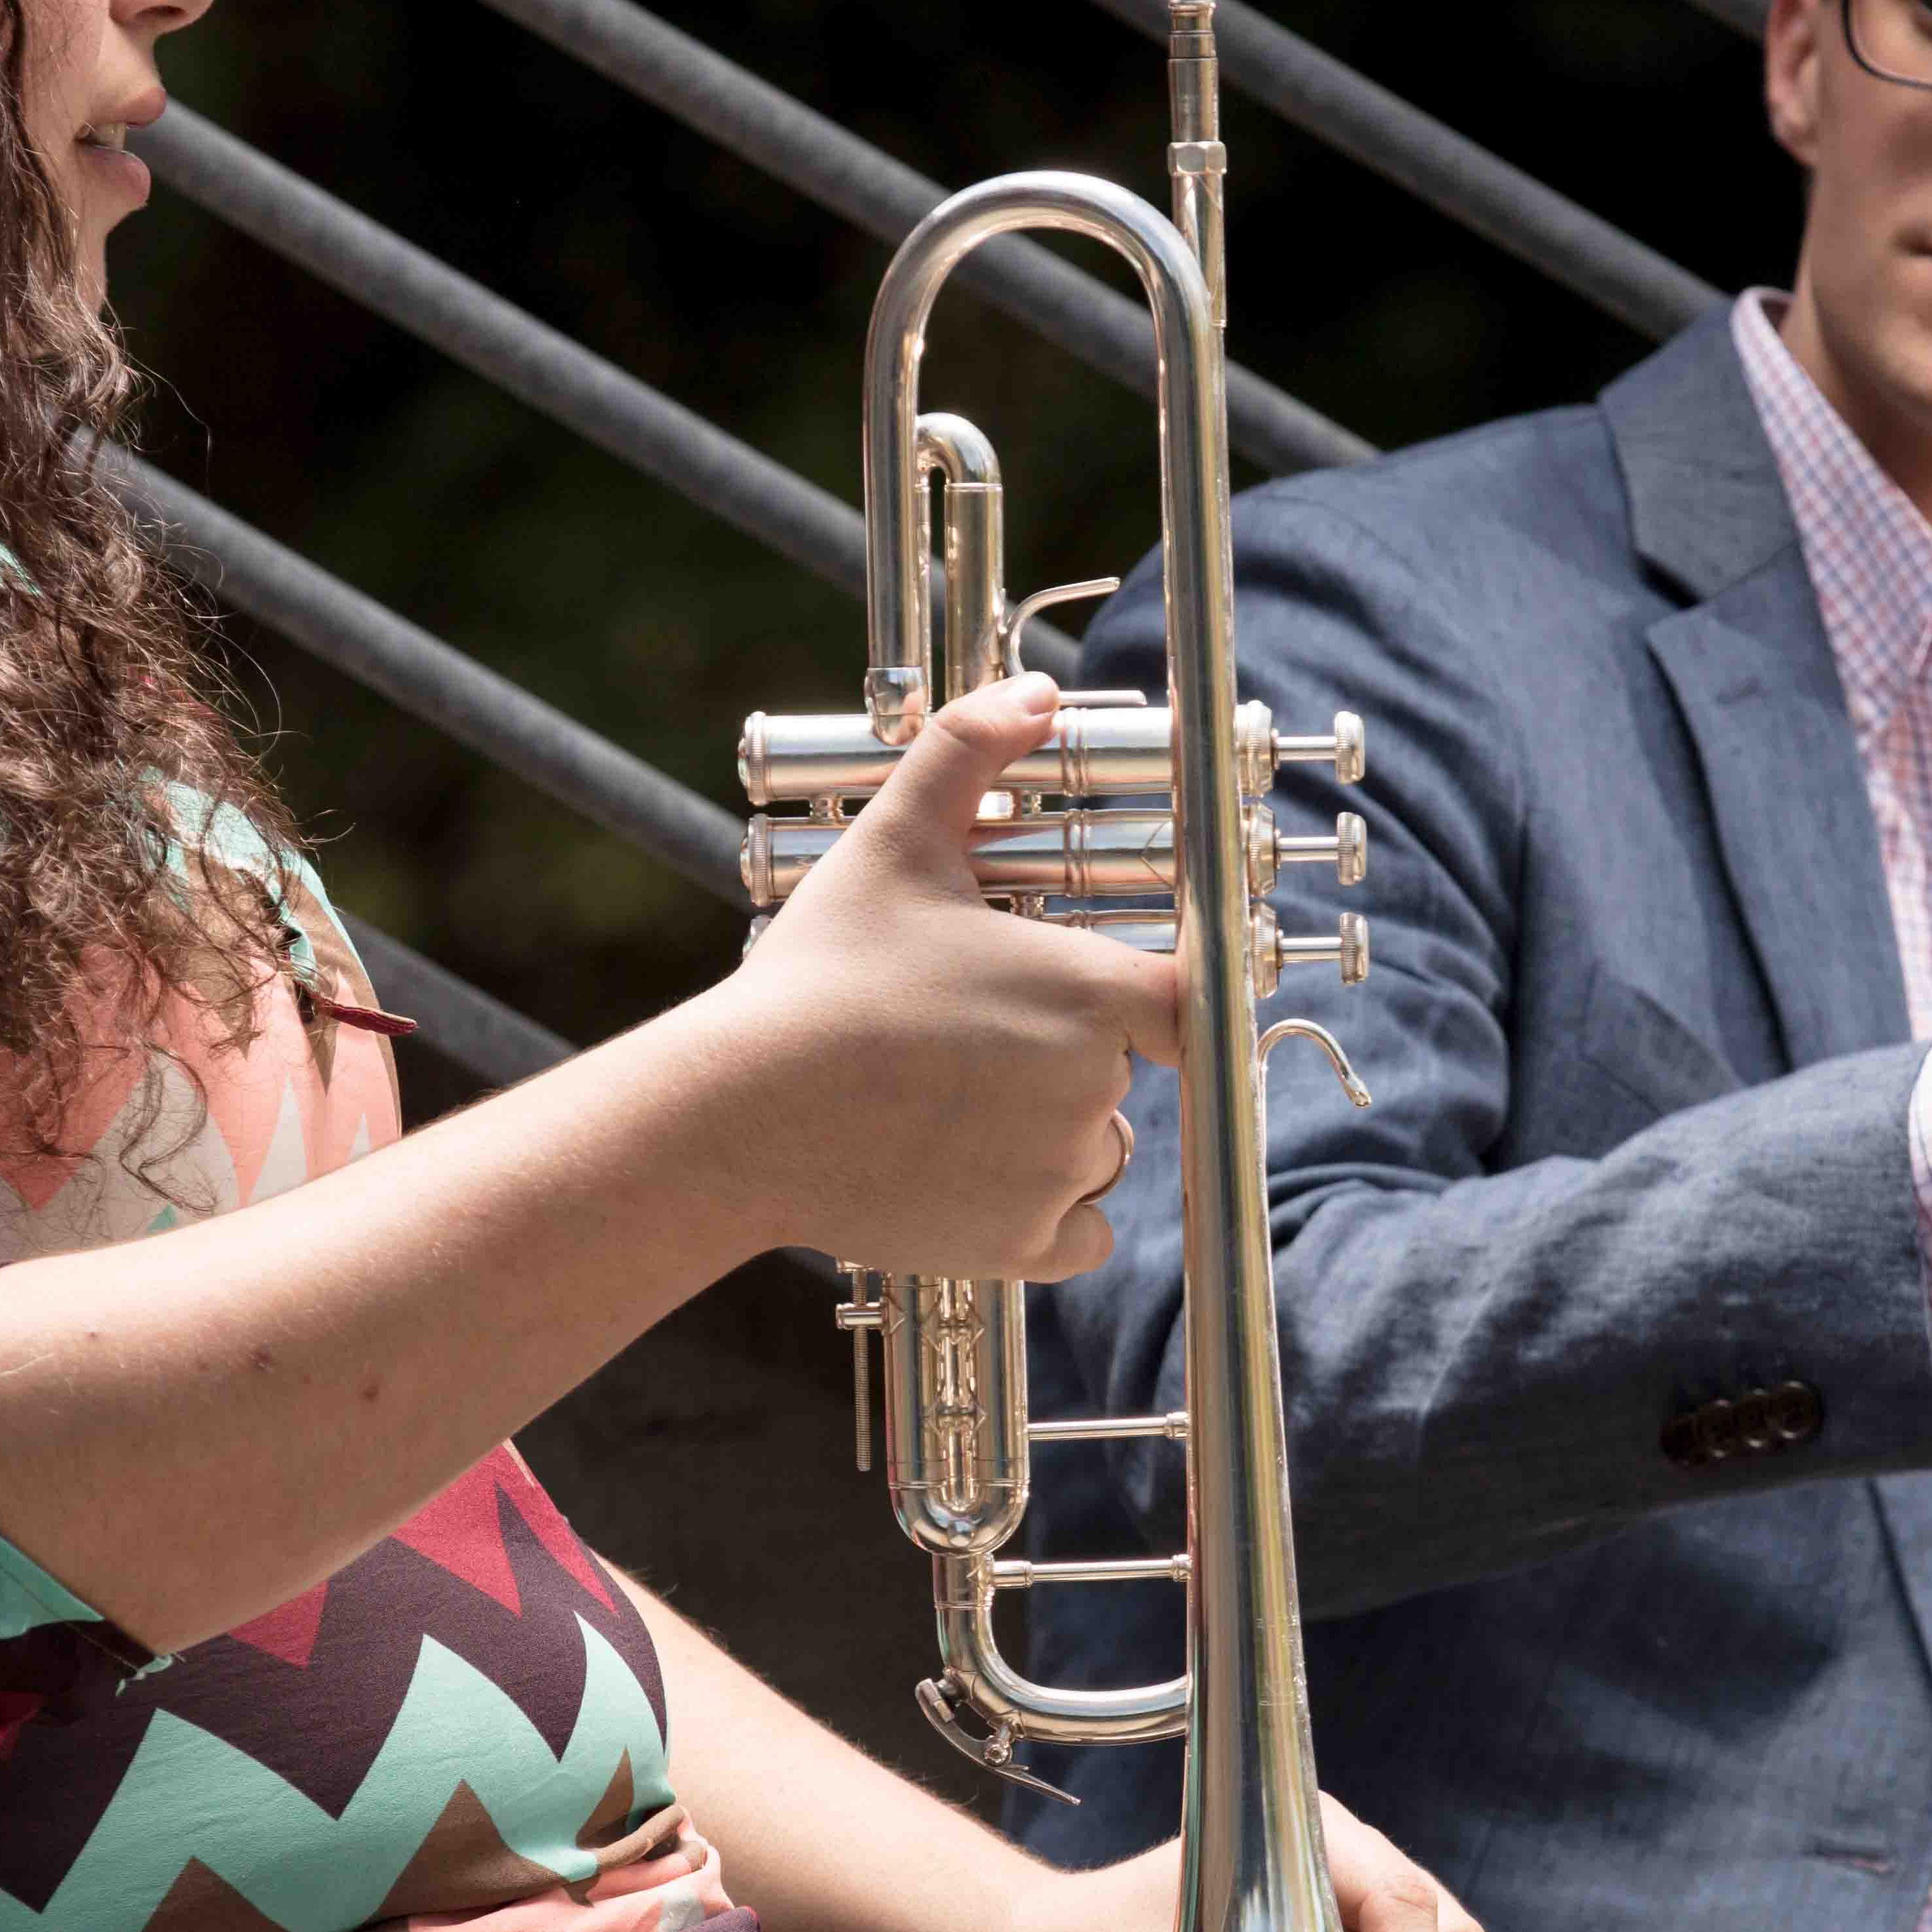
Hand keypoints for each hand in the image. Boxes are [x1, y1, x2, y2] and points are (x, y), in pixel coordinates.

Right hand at [712, 673, 1183, 1277]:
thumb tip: (1034, 687)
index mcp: (1094, 992)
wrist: (743, 1112)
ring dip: (1050, 1133)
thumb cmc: (823, 975)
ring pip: (1097, 1149)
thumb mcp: (896, 839)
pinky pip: (1076, 1231)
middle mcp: (1099, 1087)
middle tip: (966, 1036)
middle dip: (1063, 1056)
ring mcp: (1063, 1171)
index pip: (1188, 1000)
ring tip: (948, 1099)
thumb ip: (971, 750)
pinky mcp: (1024, 1244)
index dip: (1151, 997)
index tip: (1108, 999)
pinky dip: (1042, 1214)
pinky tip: (968, 1171)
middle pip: (1120, 1071)